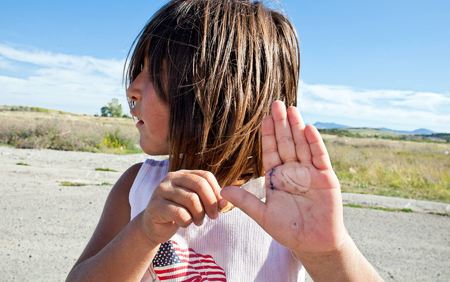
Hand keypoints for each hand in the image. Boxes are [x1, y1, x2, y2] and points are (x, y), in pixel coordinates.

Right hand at [141, 170, 222, 244]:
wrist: (153, 227)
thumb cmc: (178, 213)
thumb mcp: (195, 202)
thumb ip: (209, 198)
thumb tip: (225, 201)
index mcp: (182, 174)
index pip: (206, 176)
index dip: (217, 191)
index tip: (221, 206)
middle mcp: (171, 178)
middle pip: (200, 185)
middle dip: (211, 203)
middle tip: (213, 216)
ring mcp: (161, 191)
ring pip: (191, 200)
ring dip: (199, 215)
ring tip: (198, 221)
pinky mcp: (155, 206)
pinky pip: (180, 213)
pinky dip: (187, 222)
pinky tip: (184, 224)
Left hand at [221, 101, 347, 255]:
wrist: (313, 244)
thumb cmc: (288, 230)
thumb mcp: (263, 215)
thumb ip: (246, 201)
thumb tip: (222, 190)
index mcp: (276, 176)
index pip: (270, 151)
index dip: (267, 135)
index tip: (263, 118)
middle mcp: (293, 170)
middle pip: (285, 142)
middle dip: (281, 124)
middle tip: (276, 103)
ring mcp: (309, 172)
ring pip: (302, 145)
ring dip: (297, 127)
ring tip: (291, 109)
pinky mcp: (325, 177)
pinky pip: (319, 156)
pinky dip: (314, 143)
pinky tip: (308, 128)